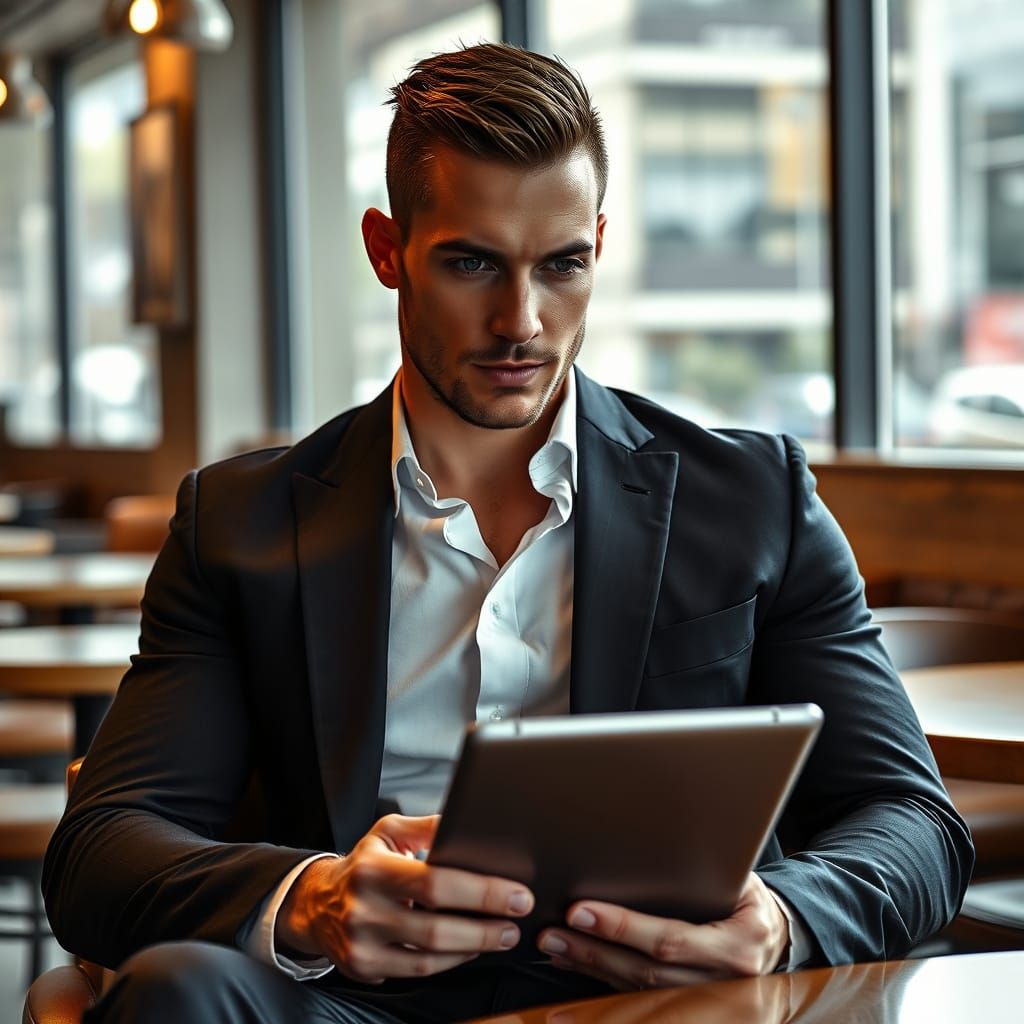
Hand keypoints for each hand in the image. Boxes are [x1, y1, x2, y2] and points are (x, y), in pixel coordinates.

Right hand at [276, 813, 533, 982]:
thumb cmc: (363, 863)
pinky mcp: (363, 968)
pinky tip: (469, 948)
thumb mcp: (388, 832)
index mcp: (373, 868)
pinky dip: (450, 962)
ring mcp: (362, 944)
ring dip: (474, 947)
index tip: (516, 893)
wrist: (316, 903)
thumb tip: (465, 823)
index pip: (436, 882)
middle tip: (517, 919)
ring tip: (501, 934)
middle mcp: (364, 909)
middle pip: (437, 927)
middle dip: (485, 925)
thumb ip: (427, 826)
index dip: (481, 891)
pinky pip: (417, 971)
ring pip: (429, 956)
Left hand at [537, 873, 788, 991]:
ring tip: (553, 946)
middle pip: (646, 973)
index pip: (670, 941)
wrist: (775, 940)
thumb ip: (702, 872)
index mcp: (737, 947)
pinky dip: (599, 981)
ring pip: (636, 991)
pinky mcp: (685, 1006)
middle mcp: (722, 983)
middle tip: (552, 931)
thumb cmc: (749, 900)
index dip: (623, 929)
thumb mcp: (740, 880)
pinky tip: (572, 964)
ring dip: (590, 967)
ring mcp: (704, 1002)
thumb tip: (658, 843)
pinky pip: (635, 997)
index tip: (581, 911)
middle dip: (594, 951)